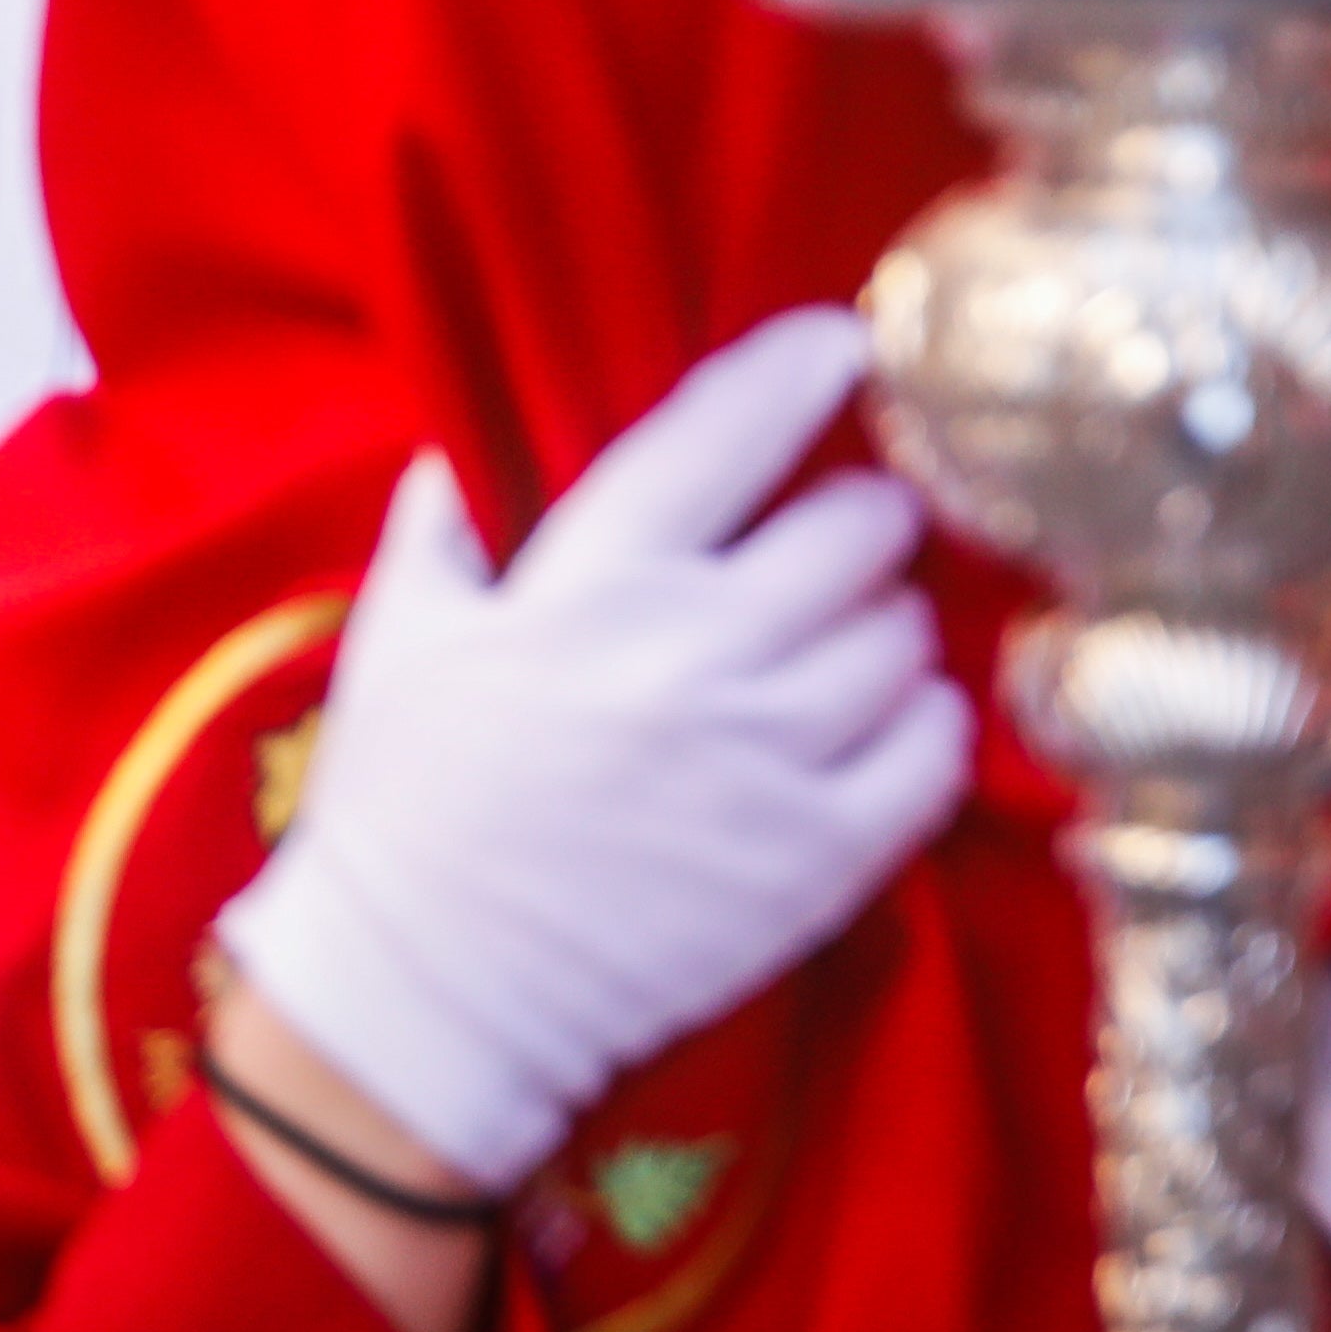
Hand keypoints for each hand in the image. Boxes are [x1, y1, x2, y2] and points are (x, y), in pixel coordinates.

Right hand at [210, 311, 968, 1190]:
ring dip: (888, 620)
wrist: (429, 989)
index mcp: (590, 578)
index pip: (728, 429)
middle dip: (862, 514)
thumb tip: (460, 456)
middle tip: (843, 532)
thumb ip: (441, 530)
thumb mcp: (396, 638)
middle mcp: (695, 649)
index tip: (848, 342)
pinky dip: (924, 722)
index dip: (803, 367)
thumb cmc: (402, 802)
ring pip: (904, 635)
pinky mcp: (818, 858)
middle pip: (855, 529)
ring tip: (847, 638)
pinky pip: (934, 753)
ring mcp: (768, 756)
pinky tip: (882, 725)